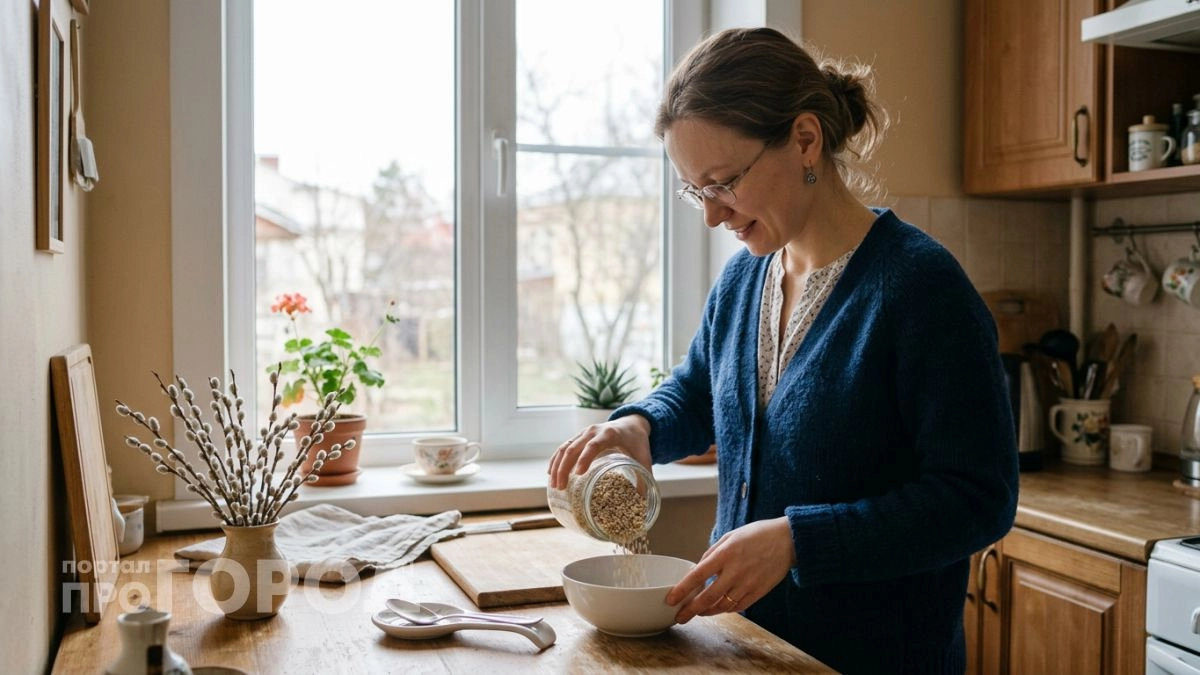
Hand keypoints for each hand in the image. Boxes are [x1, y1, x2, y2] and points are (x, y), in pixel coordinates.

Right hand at [547, 415, 651, 489]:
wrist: (632, 423)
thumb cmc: (637, 441)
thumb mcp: (644, 457)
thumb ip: (645, 477)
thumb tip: (643, 501)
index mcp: (609, 434)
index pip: (593, 445)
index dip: (584, 458)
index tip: (578, 474)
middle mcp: (593, 431)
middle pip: (573, 447)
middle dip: (564, 468)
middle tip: (561, 487)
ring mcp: (584, 432)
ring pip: (565, 447)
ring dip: (557, 466)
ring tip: (555, 485)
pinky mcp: (579, 436)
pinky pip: (563, 447)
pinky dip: (556, 460)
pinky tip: (551, 473)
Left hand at [666, 517, 795, 622]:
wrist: (789, 540)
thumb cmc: (757, 535)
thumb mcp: (730, 536)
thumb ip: (712, 553)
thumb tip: (698, 570)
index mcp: (725, 554)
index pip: (698, 575)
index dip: (682, 590)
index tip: (671, 599)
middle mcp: (735, 571)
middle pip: (708, 597)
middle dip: (690, 610)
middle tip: (679, 617)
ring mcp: (748, 584)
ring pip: (722, 606)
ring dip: (707, 612)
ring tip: (698, 612)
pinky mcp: (759, 592)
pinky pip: (738, 607)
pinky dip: (726, 610)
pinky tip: (718, 608)